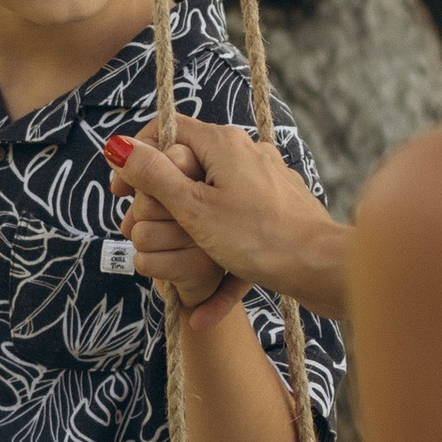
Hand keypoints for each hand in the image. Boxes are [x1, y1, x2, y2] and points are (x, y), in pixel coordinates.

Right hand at [109, 118, 348, 329]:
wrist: (323, 268)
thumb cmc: (259, 237)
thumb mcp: (194, 208)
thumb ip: (154, 176)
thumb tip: (118, 145)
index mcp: (224, 144)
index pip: (168, 130)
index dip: (138, 155)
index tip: (120, 191)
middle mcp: (246, 155)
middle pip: (188, 166)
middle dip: (159, 201)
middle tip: (137, 231)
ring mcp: (265, 184)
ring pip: (212, 203)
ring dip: (186, 237)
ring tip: (167, 271)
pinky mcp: (278, 213)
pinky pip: (238, 232)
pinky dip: (219, 263)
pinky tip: (202, 311)